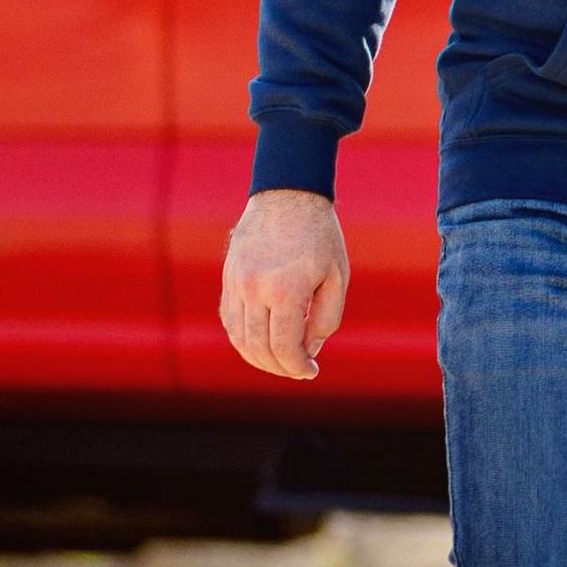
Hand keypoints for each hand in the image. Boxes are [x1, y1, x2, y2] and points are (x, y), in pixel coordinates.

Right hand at [219, 188, 349, 380]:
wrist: (288, 194)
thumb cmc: (320, 236)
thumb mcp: (337, 277)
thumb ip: (326, 319)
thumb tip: (308, 351)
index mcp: (286, 290)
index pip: (285, 348)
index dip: (297, 367)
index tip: (311, 371)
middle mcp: (255, 289)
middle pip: (259, 348)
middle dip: (280, 367)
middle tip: (298, 369)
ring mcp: (237, 283)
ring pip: (239, 337)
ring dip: (258, 357)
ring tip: (279, 361)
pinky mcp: (229, 277)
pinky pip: (229, 319)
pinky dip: (242, 338)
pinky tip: (260, 342)